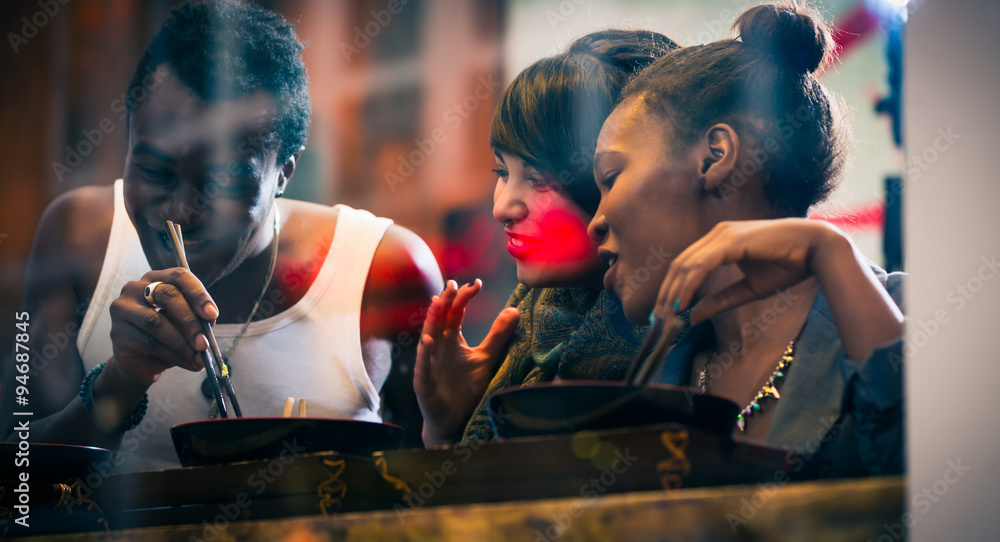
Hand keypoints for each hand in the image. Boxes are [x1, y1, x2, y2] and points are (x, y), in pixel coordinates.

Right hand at [108, 268, 218, 385]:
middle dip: (190, 320)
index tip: (213, 314)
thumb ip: (197, 318)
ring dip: (182, 342)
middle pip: (167, 295)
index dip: (198, 294)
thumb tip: (209, 321)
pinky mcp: (117, 332)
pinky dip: (173, 355)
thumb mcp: (185, 324)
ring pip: (156, 322)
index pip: (179, 276)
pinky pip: (148, 342)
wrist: (143, 362)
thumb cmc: (167, 336)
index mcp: (156, 279)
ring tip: (199, 357)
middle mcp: (135, 288)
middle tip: (205, 342)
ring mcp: (122, 309)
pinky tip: (188, 362)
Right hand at [414, 279, 518, 445]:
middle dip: (446, 301)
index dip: (464, 297)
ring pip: (428, 337)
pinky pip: (423, 366)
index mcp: (451, 339)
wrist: (455, 420)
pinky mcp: (424, 382)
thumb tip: (514, 310)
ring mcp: (429, 364)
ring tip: (438, 303)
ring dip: (432, 320)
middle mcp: (438, 347)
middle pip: (439, 319)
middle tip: (453, 284)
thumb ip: (498, 336)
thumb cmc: (467, 389)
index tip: (477, 283)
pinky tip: (428, 341)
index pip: (455, 312)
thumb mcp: (486, 358)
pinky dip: (425, 354)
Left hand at [653, 218, 842, 322]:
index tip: (663, 314)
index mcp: (720, 242)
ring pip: (686, 265)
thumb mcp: (748, 290)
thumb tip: (692, 317)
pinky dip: (688, 285)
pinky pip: (701, 265)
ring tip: (666, 317)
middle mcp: (717, 234)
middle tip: (656, 320)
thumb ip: (721, 301)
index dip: (671, 289)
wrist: (816, 250)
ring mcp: (723, 234)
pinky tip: (681, 304)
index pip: (685, 266)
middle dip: (665, 294)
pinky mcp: (731, 240)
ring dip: (673, 293)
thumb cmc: (788, 265)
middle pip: (679, 265)